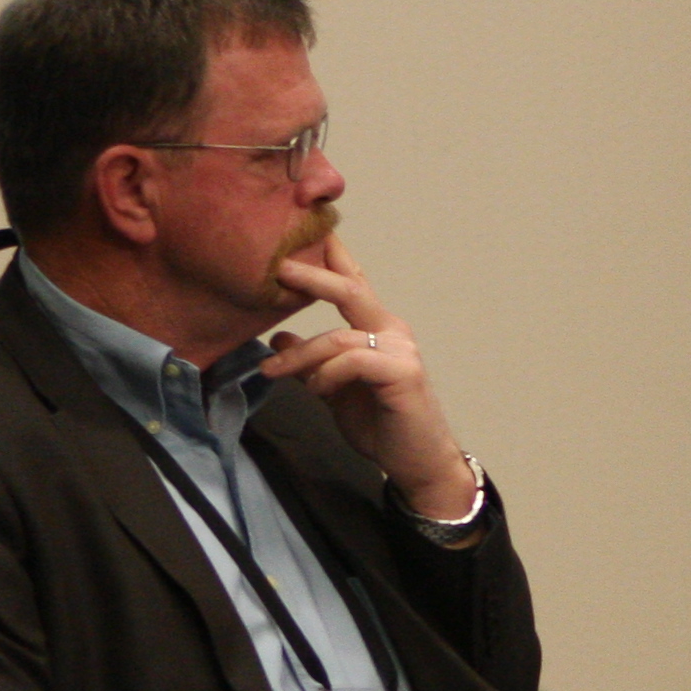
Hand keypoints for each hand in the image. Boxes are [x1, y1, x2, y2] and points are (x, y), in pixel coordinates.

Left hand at [262, 237, 480, 520]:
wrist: (415, 460)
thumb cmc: (381, 423)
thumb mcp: (333, 388)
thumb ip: (310, 361)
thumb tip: (278, 335)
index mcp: (378, 330)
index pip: (354, 285)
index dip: (334, 258)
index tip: (313, 230)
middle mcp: (392, 331)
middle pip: (350, 292)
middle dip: (313, 277)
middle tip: (280, 269)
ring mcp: (401, 351)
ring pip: (337, 338)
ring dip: (300, 356)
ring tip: (275, 372)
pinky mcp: (403, 373)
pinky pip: (351, 362)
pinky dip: (325, 375)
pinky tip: (318, 391)